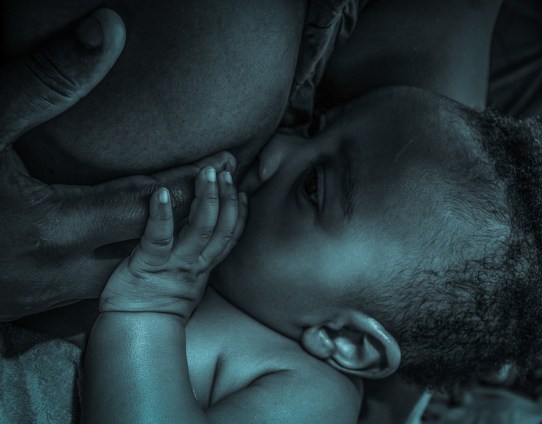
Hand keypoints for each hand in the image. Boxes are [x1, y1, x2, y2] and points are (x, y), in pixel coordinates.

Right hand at [0, 9, 234, 320]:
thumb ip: (45, 84)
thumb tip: (107, 31)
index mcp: (57, 227)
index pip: (148, 203)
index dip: (188, 181)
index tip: (223, 162)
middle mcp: (63, 270)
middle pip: (148, 242)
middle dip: (186, 212)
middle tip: (217, 186)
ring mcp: (47, 294)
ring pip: (126, 270)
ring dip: (157, 241)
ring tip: (185, 213)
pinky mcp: (31, 304)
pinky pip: (96, 282)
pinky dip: (122, 256)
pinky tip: (126, 241)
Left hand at [100, 166, 246, 322]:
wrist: (134, 331)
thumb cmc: (153, 303)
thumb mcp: (184, 281)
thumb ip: (193, 258)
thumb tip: (197, 235)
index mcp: (202, 267)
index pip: (230, 237)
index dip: (239, 214)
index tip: (241, 192)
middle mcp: (194, 264)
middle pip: (220, 228)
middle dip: (226, 198)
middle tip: (226, 172)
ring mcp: (174, 264)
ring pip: (200, 229)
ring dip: (206, 198)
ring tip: (207, 173)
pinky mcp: (148, 265)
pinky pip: (159, 237)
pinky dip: (163, 214)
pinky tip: (162, 193)